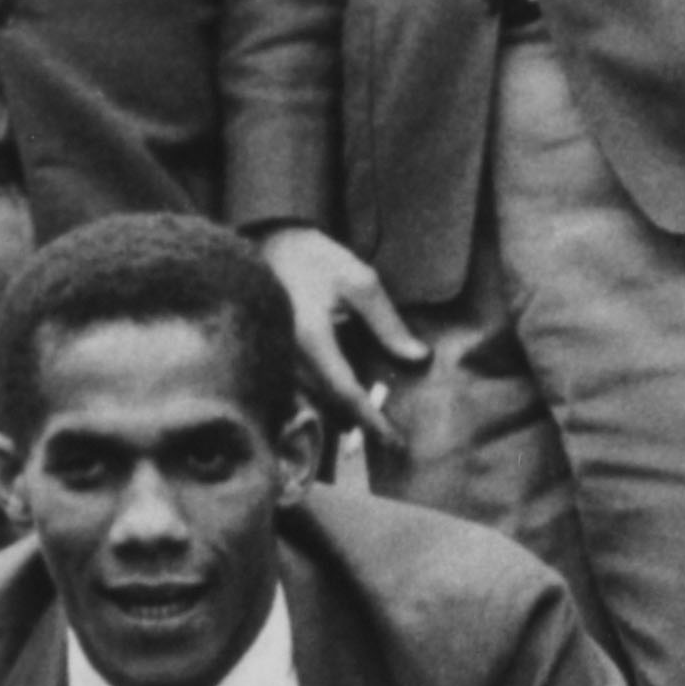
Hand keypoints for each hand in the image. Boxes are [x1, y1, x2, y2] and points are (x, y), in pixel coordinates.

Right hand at [256, 224, 423, 450]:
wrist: (267, 244)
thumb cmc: (315, 259)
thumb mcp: (360, 282)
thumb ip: (388, 324)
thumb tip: (418, 358)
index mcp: (310, 339)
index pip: (344, 392)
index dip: (370, 419)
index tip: (394, 440)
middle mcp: (287, 357)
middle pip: (327, 406)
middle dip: (358, 424)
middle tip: (390, 437)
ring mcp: (275, 360)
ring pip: (312, 402)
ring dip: (341, 415)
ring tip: (372, 424)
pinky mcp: (271, 357)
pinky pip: (298, 391)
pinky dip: (324, 401)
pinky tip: (344, 402)